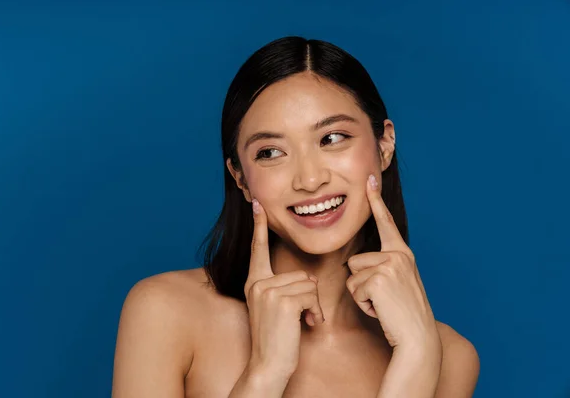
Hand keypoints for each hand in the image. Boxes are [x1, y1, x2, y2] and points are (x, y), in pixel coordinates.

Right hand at [243, 199, 324, 379]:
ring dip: (313, 306)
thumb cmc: (276, 339)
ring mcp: (268, 290)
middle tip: (301, 318)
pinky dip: (315, 312)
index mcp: (255, 282)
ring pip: (309, 285)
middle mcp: (258, 283)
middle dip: (309, 297)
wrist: (268, 366)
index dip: (259, 226)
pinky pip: (312, 295)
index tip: (258, 204)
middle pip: (301, 274)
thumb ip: (282, 289)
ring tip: (302, 323)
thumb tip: (306, 280)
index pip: (258, 249)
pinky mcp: (282, 300)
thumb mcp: (273, 309)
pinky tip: (306, 325)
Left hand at [346, 174, 438, 350]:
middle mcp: (398, 255)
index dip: (376, 201)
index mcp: (402, 253)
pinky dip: (363, 304)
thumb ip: (383, 266)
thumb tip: (356, 262)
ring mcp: (389, 265)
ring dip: (361, 295)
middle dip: (362, 283)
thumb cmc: (402, 313)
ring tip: (383, 304)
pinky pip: (354, 289)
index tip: (369, 180)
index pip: (386, 223)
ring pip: (352, 275)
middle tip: (385, 299)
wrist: (417, 337)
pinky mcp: (379, 278)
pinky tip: (381, 309)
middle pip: (355, 261)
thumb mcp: (396, 282)